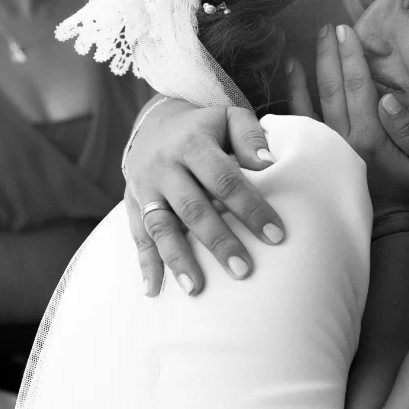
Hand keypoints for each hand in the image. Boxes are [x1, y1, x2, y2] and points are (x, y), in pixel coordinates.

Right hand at [122, 99, 287, 296]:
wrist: (155, 123)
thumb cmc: (205, 128)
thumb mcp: (228, 118)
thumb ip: (250, 136)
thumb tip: (269, 164)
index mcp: (192, 144)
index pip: (225, 180)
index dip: (250, 207)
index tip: (275, 235)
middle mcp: (164, 167)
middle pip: (193, 208)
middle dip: (218, 242)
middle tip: (243, 270)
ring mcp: (145, 188)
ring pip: (161, 227)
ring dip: (178, 259)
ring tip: (196, 289)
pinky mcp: (133, 205)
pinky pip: (138, 237)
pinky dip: (145, 265)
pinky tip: (154, 290)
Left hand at [289, 25, 408, 228]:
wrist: (395, 231)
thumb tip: (388, 97)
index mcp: (371, 136)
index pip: (357, 85)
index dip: (350, 56)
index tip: (345, 30)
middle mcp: (343, 140)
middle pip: (330, 89)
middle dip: (326, 55)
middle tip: (324, 29)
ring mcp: (326, 151)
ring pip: (307, 107)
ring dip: (300, 78)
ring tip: (294, 53)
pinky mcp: (316, 162)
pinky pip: (299, 130)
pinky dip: (290, 107)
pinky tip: (285, 92)